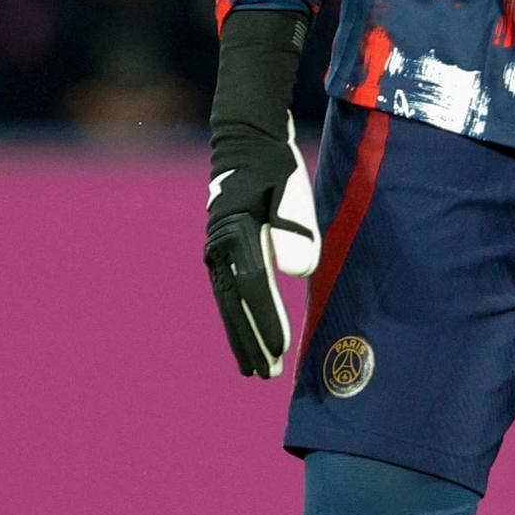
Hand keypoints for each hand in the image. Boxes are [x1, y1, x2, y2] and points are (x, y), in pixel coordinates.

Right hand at [205, 120, 320, 376]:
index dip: (268, 320)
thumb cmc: (276, 164)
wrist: (246, 140)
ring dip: (242, 336)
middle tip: (266, 375)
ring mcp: (215, 249)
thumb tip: (299, 272)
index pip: (253, 286)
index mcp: (237, 231)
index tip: (282, 350)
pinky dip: (237, 318)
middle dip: (251, 341)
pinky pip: (227, 292)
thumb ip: (296, 227)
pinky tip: (249, 337)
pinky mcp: (220, 250)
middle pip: (234, 304)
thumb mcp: (293, 188)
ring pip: (227, 303)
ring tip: (256, 369)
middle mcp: (219, 245)